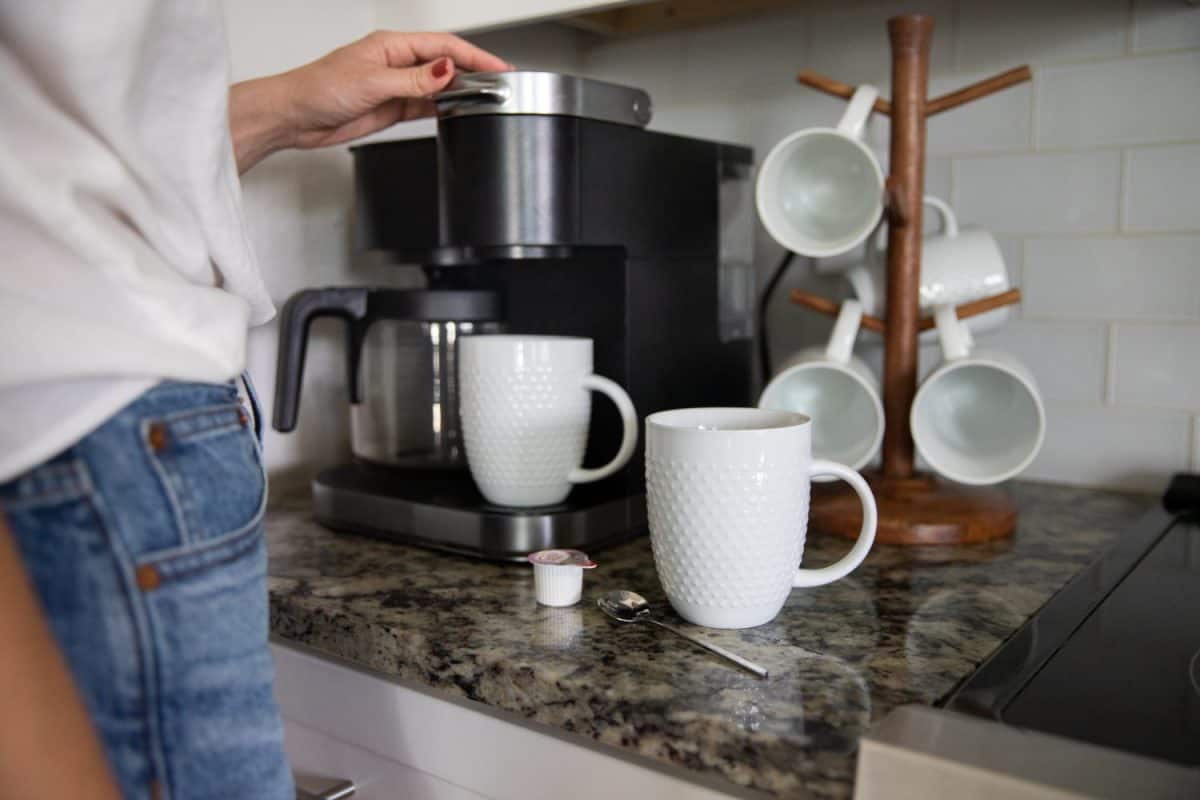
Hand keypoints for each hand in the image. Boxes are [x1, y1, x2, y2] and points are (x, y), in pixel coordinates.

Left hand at [230, 31, 510, 171]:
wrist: (294, 116)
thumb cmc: (319, 88)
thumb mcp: (373, 83)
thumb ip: (415, 80)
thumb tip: (447, 70)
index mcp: (391, 45)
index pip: (444, 47)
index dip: (475, 56)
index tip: (499, 67)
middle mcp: (396, 63)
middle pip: (445, 64)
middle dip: (474, 72)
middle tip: (502, 86)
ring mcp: (395, 86)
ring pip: (438, 87)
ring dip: (460, 93)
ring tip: (485, 101)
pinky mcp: (391, 107)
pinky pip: (425, 106)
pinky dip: (443, 109)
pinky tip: (457, 113)